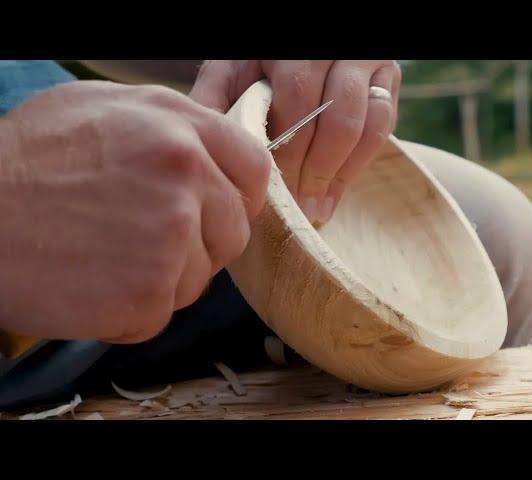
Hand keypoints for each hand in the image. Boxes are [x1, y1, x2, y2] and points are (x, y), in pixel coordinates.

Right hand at [0, 81, 270, 342]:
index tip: (216, 209)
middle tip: (145, 240)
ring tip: (106, 257)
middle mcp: (186, 177)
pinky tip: (93, 284)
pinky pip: (163, 311)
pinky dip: (133, 310)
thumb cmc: (29, 160)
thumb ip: (175, 128)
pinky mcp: (147, 294)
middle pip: (234, 231)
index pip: (254, 169)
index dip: (238, 195)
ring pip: (201, 277)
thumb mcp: (106, 109)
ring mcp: (171, 238)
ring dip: (164, 278)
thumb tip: (214, 156)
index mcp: (179, 128)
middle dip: (201, 243)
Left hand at [190, 60, 400, 223]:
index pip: (298, 96)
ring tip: (315, 209)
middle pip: (333, 117)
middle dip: (312, 170)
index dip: (288, 148)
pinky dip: (356, 167)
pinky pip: (382, 127)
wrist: (309, 54)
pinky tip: (333, 194)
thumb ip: (215, 101)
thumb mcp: (230, 74)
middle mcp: (332, 47)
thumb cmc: (258, 69)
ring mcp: (364, 61)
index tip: (273, 188)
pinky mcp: (388, 78)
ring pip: (361, 125)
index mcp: (288, 45)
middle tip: (297, 208)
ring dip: (335, 174)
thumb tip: (201, 145)